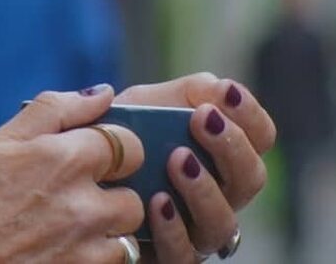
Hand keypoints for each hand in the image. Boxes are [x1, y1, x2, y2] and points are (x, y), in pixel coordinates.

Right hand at [0, 86, 147, 263]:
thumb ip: (53, 110)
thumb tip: (101, 93)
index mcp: (63, 160)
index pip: (128, 143)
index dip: (111, 148)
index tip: (90, 156)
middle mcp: (82, 206)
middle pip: (134, 193)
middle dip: (112, 192)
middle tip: (76, 196)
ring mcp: (85, 249)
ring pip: (127, 233)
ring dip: (107, 229)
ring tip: (66, 227)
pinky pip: (114, 263)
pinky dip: (95, 256)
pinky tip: (61, 249)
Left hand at [115, 73, 277, 261]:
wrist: (75, 173)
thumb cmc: (118, 136)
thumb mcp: (147, 104)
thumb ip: (186, 93)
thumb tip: (221, 89)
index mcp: (221, 154)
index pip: (260, 137)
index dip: (251, 116)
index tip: (226, 93)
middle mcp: (219, 195)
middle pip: (251, 179)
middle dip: (232, 147)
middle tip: (202, 120)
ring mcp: (197, 229)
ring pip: (224, 222)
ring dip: (205, 189)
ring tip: (178, 160)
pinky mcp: (170, 255)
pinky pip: (185, 254)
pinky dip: (175, 228)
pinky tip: (158, 201)